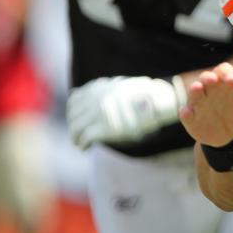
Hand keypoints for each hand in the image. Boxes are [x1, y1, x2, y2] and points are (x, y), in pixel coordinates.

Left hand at [66, 75, 185, 149]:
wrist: (159, 102)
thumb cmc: (146, 94)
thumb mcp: (122, 84)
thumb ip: (106, 86)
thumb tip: (89, 86)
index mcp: (99, 88)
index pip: (75, 100)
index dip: (73, 112)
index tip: (77, 120)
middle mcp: (95, 99)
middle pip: (73, 115)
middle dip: (74, 126)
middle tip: (78, 135)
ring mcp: (99, 113)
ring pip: (75, 128)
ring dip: (76, 138)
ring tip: (80, 144)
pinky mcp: (105, 128)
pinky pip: (85, 138)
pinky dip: (83, 144)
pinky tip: (86, 148)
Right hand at [179, 62, 232, 146]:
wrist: (230, 135)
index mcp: (226, 81)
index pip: (224, 70)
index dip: (226, 73)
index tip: (231, 79)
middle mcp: (210, 88)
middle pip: (206, 77)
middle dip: (208, 78)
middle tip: (211, 80)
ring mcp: (199, 102)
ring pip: (194, 92)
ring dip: (194, 90)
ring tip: (197, 89)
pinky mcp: (191, 116)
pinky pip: (186, 113)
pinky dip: (186, 112)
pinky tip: (188, 113)